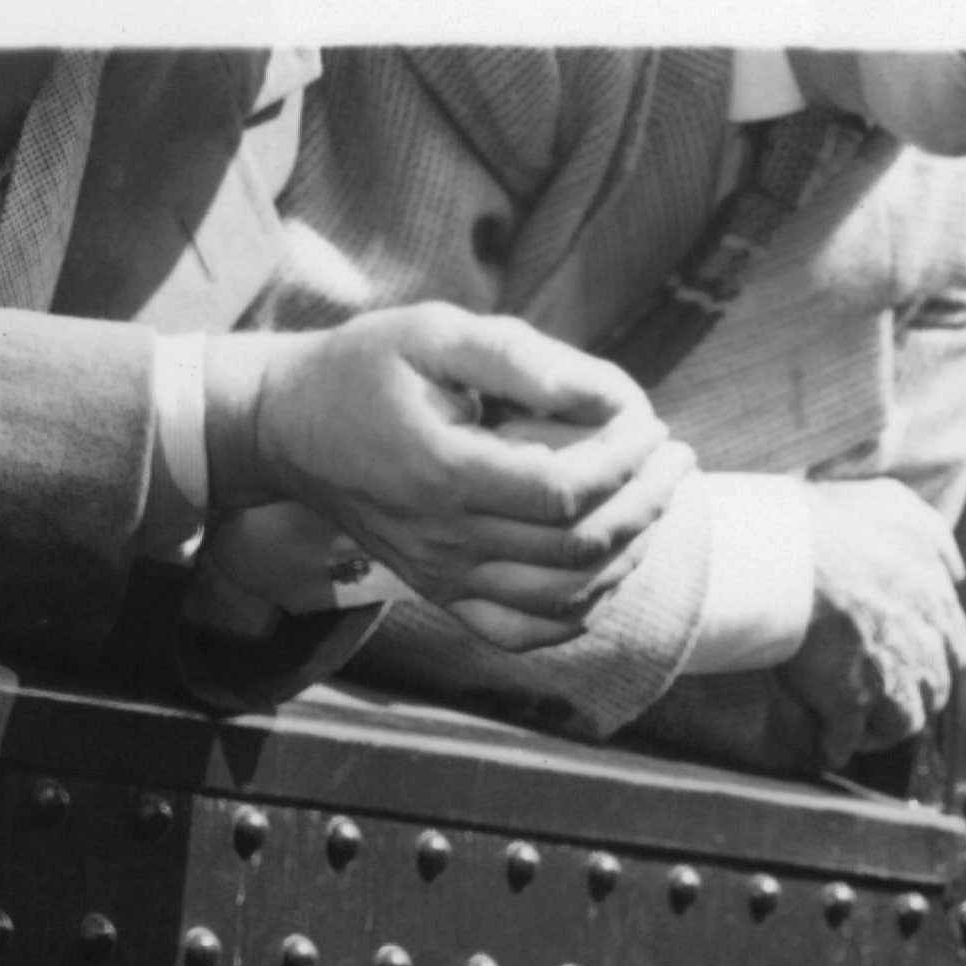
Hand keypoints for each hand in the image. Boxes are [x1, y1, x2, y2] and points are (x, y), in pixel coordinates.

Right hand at [211, 304, 687, 638]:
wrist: (288, 425)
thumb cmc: (365, 367)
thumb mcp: (434, 333)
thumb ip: (521, 359)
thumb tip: (609, 394)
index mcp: (443, 474)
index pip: (566, 492)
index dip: (626, 462)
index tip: (654, 425)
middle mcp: (445, 541)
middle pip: (579, 548)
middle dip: (647, 502)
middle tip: (678, 460)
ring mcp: (443, 578)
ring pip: (566, 598)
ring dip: (631, 554)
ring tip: (658, 503)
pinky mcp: (441, 595)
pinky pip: (526, 632)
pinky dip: (583, 611)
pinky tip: (612, 568)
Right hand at [780, 476, 965, 755]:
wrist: (788, 551)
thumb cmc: (834, 522)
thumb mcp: (896, 507)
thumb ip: (931, 535)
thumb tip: (957, 570)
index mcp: (935, 603)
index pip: (953, 644)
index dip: (932, 654)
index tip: (911, 656)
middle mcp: (922, 646)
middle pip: (935, 689)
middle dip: (914, 694)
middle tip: (885, 695)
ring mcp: (889, 679)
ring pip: (902, 722)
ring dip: (883, 729)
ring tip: (860, 729)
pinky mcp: (848, 704)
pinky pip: (848, 741)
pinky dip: (838, 747)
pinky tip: (825, 747)